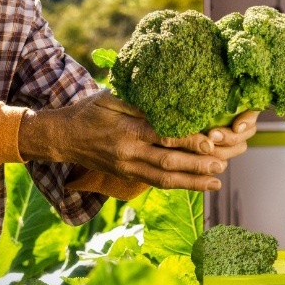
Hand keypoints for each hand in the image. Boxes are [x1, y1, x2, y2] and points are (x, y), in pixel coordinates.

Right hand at [19, 90, 251, 191]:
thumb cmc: (89, 111)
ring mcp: (128, 169)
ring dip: (192, 182)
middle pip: (168, 163)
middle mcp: (128, 154)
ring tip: (216, 183)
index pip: (162, 137)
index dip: (188, 141)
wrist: (62, 138)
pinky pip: (156, 183)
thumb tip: (171, 103)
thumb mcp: (111, 98)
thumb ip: (139, 104)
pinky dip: (178, 185)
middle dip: (197, 166)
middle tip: (223, 165)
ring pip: (164, 180)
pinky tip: (197, 185)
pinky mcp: (127, 176)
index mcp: (126, 131)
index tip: (211, 142)